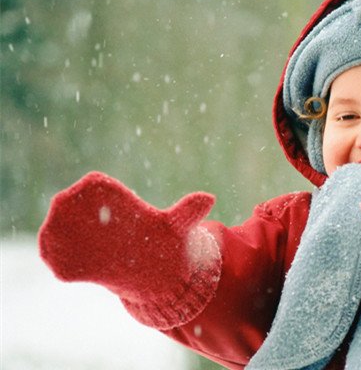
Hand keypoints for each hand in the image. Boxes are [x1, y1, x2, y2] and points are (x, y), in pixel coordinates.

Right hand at [38, 172, 220, 327]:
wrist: (143, 268)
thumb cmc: (156, 238)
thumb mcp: (174, 227)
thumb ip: (187, 212)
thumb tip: (210, 198)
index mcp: (104, 188)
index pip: (93, 184)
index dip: (100, 197)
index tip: (123, 215)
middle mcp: (76, 205)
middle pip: (66, 206)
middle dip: (81, 222)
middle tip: (110, 241)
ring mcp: (62, 230)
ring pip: (56, 233)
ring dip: (72, 245)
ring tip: (102, 257)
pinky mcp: (58, 257)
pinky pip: (55, 260)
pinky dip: (67, 264)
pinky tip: (91, 271)